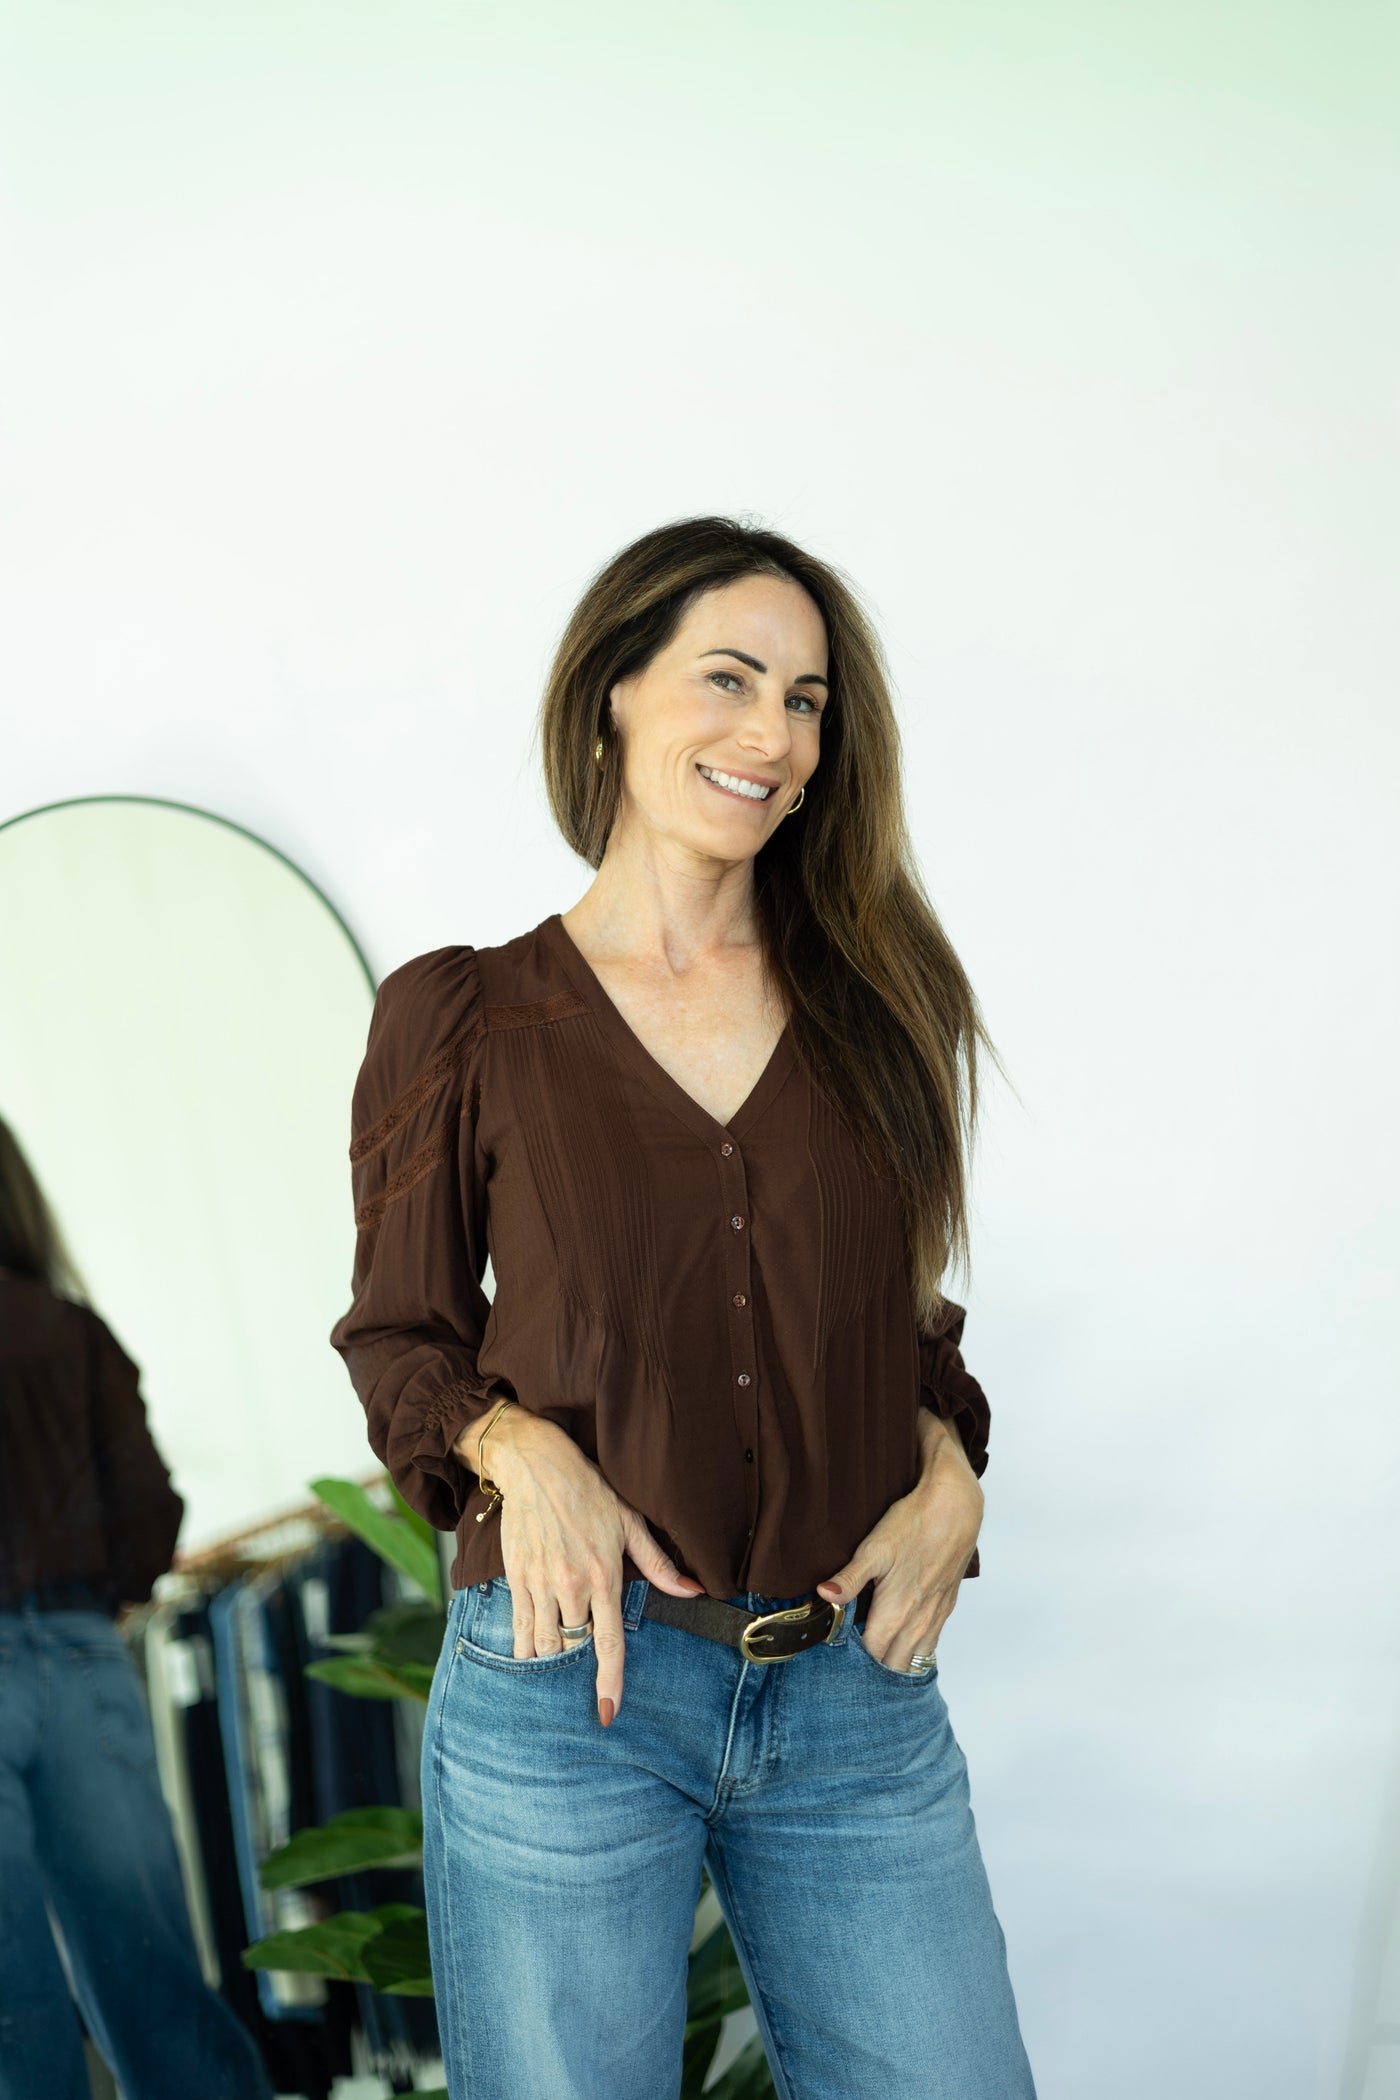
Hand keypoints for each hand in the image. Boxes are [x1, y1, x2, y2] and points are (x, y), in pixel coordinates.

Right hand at [458, 1407, 705, 1725]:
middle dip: (576, 1668)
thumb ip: (660, 1564)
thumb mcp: (630, 1522)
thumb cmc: (589, 1491)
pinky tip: (530, 1658)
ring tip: (557, 1668)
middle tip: (579, 1679)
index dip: (610, 1682)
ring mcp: (540, 1583)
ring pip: (543, 1645)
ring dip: (551, 1661)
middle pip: (572, 1648)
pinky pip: (518, 1629)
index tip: (608, 1713)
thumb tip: (694, 1590)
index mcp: (604, 1576)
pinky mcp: (516, 1578)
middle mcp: (570, 1585)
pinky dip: (524, 1649)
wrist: (536, 1465)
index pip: (608, 1643)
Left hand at [815, 1417, 983, 1672]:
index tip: (837, 1651)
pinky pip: (930, 1645)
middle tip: (851, 1654)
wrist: (955, 1509)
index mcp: (896, 1613)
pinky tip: (901, 1641)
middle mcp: (917, 1623)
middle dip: (872, 1666)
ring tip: (874, 1652)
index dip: (852, 1659)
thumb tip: (823, 1595)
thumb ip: (849, 1578)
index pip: (870, 1656)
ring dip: (894, 1661)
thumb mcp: (874, 1548)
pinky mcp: (946, 1608)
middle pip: (891, 1665)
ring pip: (913, 1659)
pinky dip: (914, 1651)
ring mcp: (935, 1618)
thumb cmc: (913, 1525)